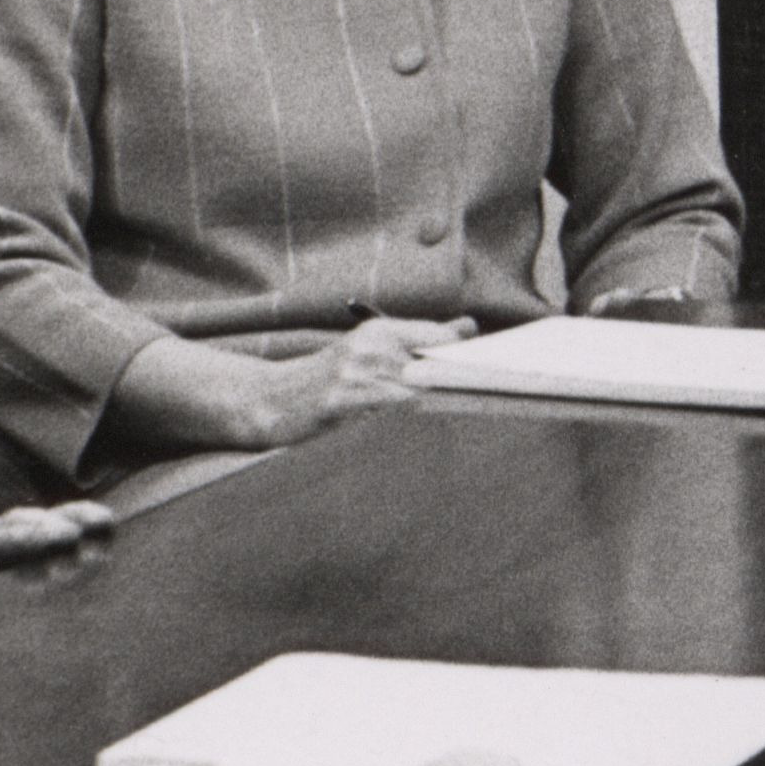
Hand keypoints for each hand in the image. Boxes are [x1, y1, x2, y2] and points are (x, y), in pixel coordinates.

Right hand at [254, 316, 472, 439]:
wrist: (268, 399)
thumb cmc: (327, 380)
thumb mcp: (368, 352)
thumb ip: (417, 341)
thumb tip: (469, 327)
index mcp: (377, 332)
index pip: (438, 337)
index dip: (467, 356)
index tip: (496, 371)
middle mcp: (368, 348)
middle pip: (433, 366)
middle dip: (460, 383)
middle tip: (488, 398)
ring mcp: (353, 377)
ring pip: (415, 392)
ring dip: (439, 408)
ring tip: (462, 424)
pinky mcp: (339, 404)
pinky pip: (385, 415)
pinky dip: (407, 425)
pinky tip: (422, 438)